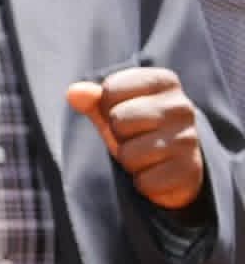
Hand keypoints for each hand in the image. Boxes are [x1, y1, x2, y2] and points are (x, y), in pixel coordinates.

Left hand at [67, 68, 206, 210]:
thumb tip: (74, 93)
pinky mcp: (190, 171)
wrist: (177, 162)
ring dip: (129, 159)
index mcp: (164, 81)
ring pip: (129, 154)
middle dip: (118, 133)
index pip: (110, 90)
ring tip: (145, 154)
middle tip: (133, 136)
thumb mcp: (113, 109)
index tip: (123, 111)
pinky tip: (156, 171)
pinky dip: (143, 182)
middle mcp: (182, 106)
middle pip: (119, 120)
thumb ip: (93, 100)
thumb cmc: (139, 127)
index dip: (106, 106)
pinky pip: (144, 181)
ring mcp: (189, 139)